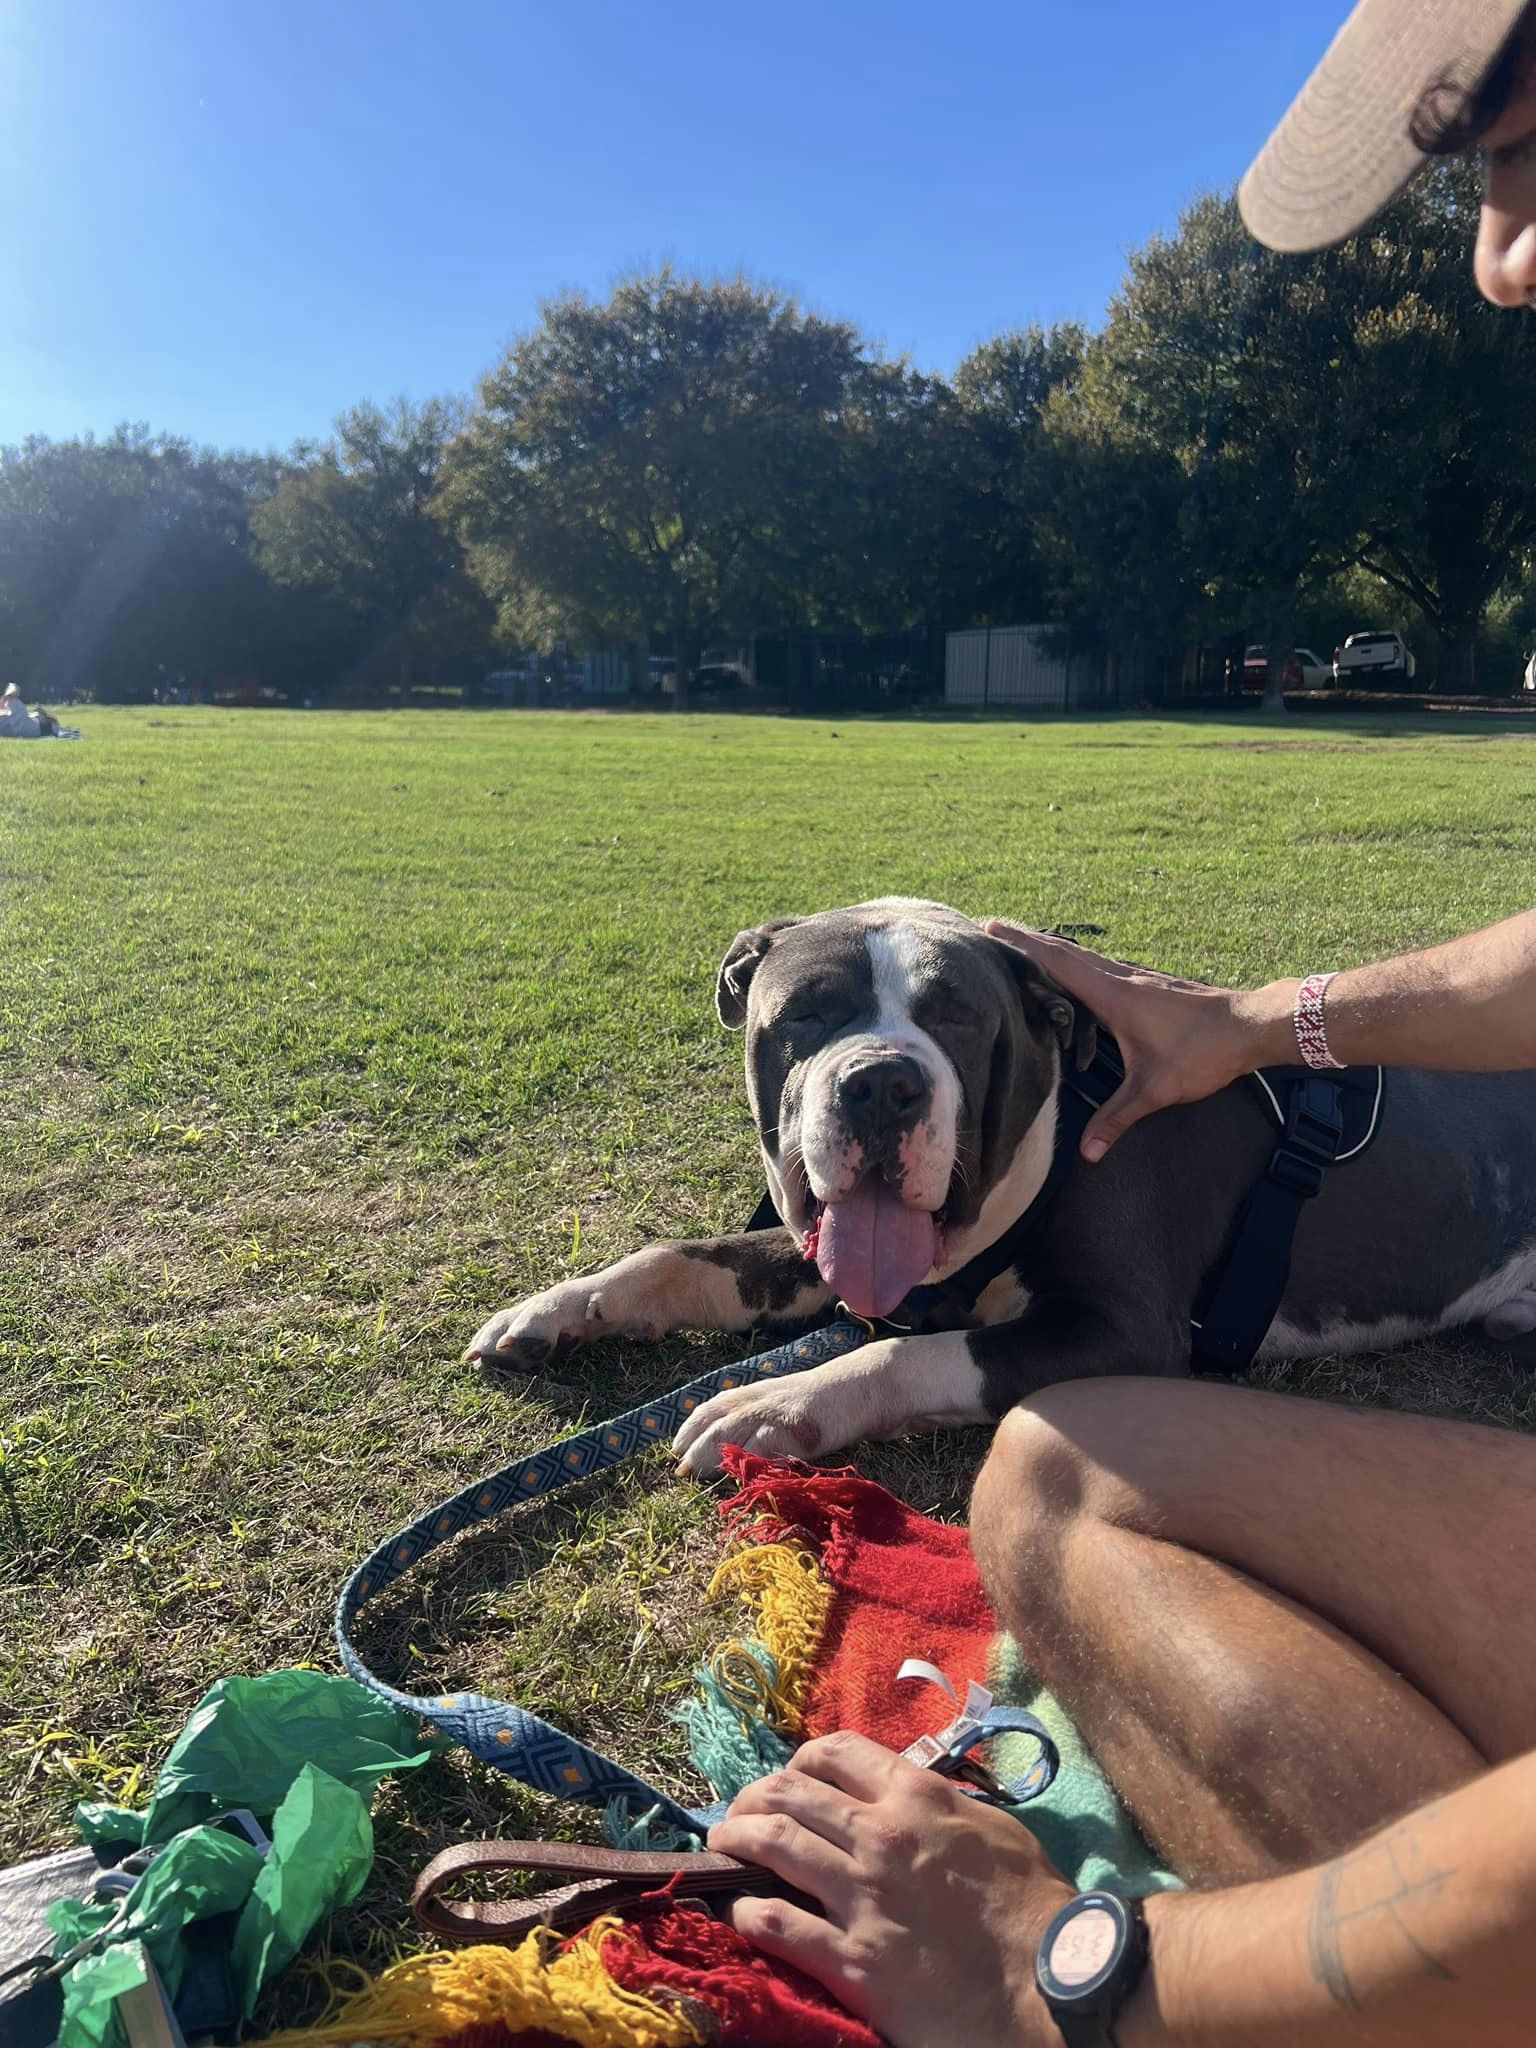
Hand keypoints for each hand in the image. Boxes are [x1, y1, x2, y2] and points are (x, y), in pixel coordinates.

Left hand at [708, 1730, 1074, 2047]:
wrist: (1048, 1984)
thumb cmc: (1032, 1905)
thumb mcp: (990, 1827)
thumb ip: (940, 1803)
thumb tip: (907, 1792)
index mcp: (917, 1797)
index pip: (835, 1752)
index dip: (801, 1761)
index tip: (790, 1777)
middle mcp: (880, 1836)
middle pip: (790, 1795)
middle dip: (753, 1798)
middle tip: (739, 1813)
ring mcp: (862, 1898)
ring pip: (774, 1847)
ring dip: (737, 1842)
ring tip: (722, 1846)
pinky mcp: (854, 1961)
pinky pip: (779, 1925)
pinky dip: (748, 1911)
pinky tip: (740, 1910)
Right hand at [985, 921, 1293, 1160]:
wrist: (1251, 1026)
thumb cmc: (1203, 1053)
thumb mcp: (1154, 1091)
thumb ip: (1117, 1119)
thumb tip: (1088, 1153)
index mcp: (1113, 995)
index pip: (1058, 962)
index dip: (1022, 945)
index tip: (990, 928)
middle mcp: (1122, 978)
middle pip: (1065, 951)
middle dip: (1027, 939)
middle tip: (993, 929)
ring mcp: (1138, 978)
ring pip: (1085, 956)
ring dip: (1052, 949)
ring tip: (1024, 948)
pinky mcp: (1151, 985)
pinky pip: (1104, 966)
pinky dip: (1079, 963)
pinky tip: (1078, 975)